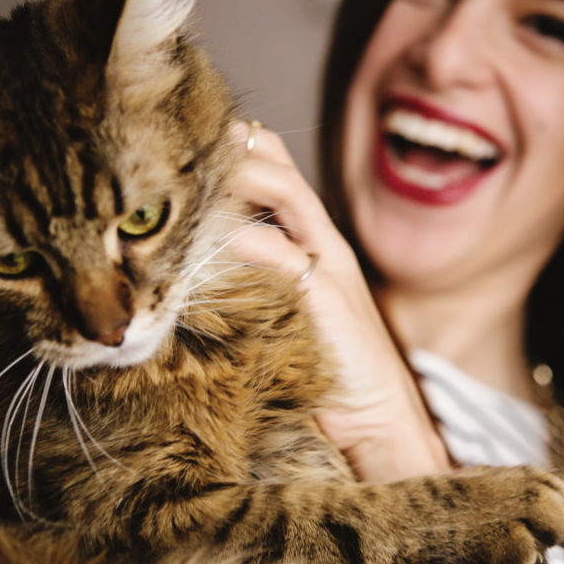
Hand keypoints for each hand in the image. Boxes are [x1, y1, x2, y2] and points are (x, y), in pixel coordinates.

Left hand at [224, 121, 450, 481]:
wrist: (380, 419)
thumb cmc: (329, 373)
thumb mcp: (294, 317)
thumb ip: (262, 285)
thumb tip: (204, 271)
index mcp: (317, 245)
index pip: (280, 172)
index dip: (239, 150)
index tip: (193, 144)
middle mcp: (325, 245)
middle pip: (278, 170)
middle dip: (231, 152)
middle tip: (183, 150)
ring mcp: (328, 267)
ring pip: (282, 194)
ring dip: (233, 180)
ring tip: (189, 182)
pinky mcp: (324, 298)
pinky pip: (277, 251)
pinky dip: (239, 240)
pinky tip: (205, 243)